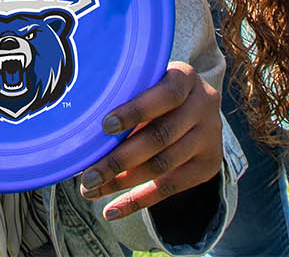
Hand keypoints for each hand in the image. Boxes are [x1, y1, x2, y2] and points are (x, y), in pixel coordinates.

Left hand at [77, 60, 222, 219]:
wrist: (195, 108)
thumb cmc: (154, 93)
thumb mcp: (147, 82)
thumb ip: (126, 94)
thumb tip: (78, 126)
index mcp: (186, 78)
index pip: (166, 95)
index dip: (136, 111)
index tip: (105, 127)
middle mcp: (204, 104)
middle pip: (160, 137)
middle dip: (119, 159)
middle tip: (87, 176)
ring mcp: (210, 136)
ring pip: (162, 165)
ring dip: (123, 182)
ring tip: (91, 190)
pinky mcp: (208, 164)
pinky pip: (170, 188)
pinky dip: (138, 201)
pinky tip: (112, 210)